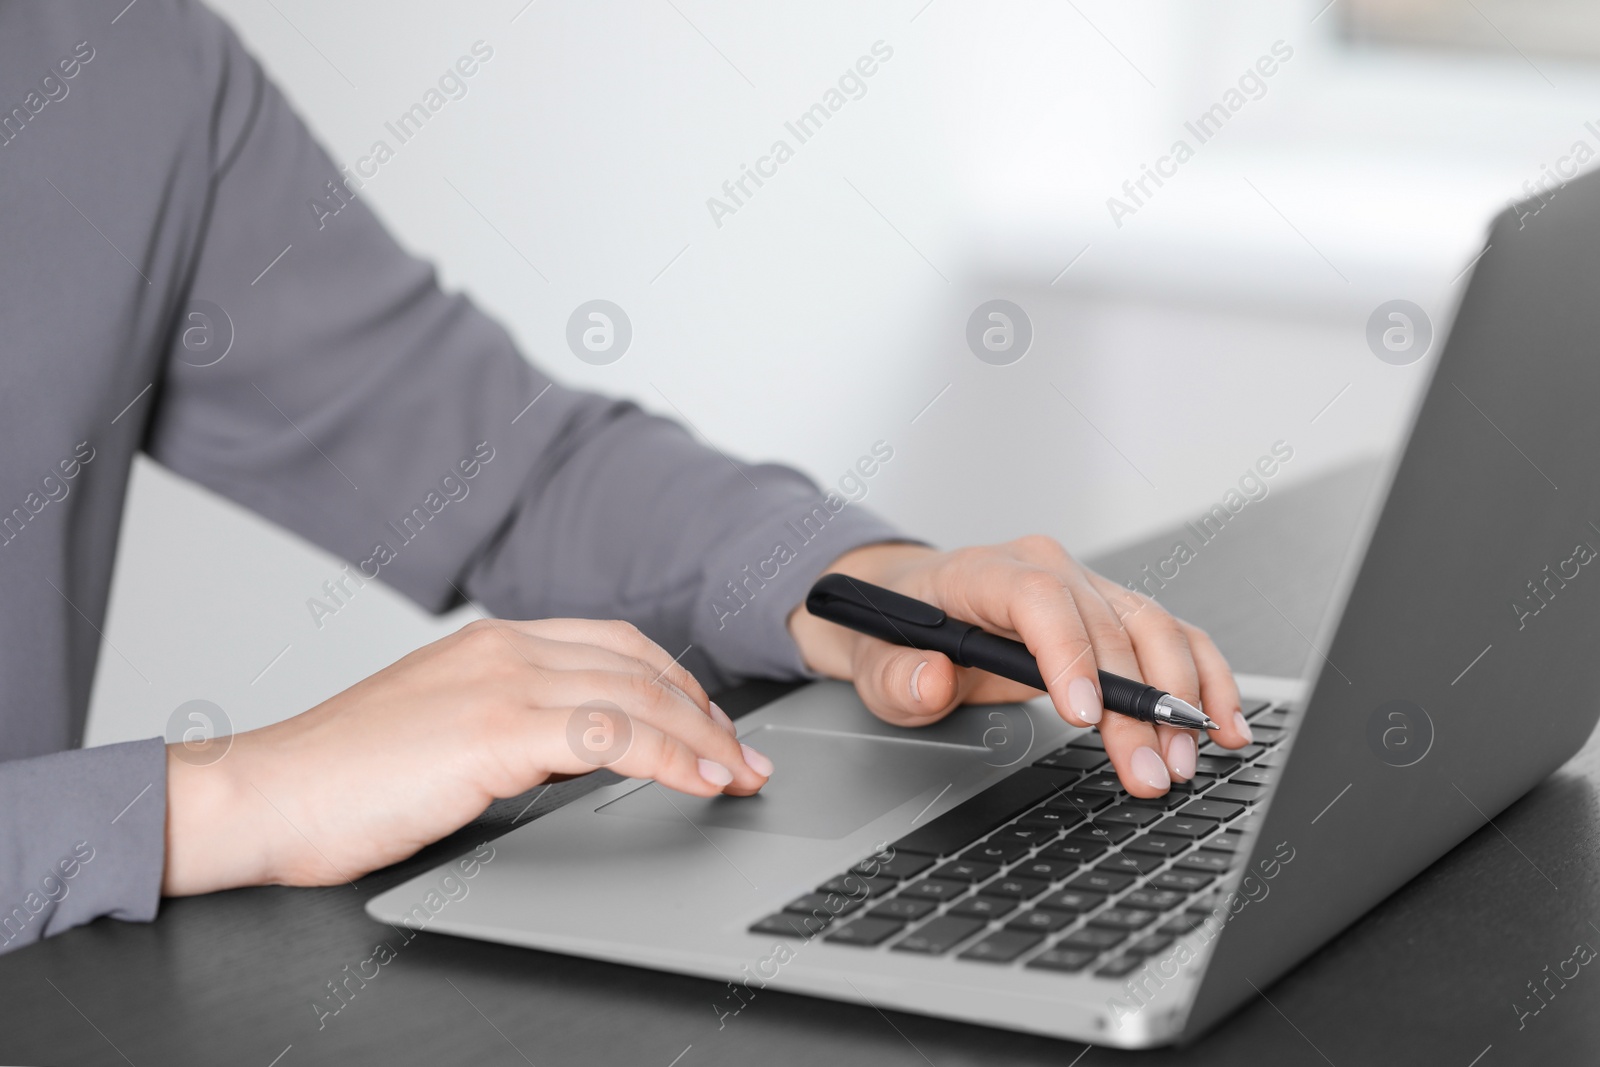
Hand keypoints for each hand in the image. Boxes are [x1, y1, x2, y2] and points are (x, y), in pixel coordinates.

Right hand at [162, 618, 771, 894]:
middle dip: (707, 712)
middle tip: (745, 755)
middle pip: (640, 666)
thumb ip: (519, 727)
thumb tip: (587, 752)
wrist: (266, 793)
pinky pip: (612, 736)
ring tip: (740, 773)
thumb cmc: (345, 777)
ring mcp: (502, 682)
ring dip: (705, 736)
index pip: (616, 645)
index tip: (713, 724)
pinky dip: (672, 756)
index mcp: (494, 642)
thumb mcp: (448, 732)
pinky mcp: (496, 729)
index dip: (678, 683)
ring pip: (638, 696)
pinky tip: (701, 780)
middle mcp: (505, 648)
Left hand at [788, 539, 1252, 796]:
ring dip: (1181, 696)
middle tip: (1151, 771)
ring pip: (1154, 629)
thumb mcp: (874, 660)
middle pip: (1107, 626)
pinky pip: (1173, 638)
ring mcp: (1088, 587)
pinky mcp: (1114, 613)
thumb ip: (896, 676)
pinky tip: (1224, 725)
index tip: (1087, 715)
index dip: (1069, 654)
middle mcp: (1047, 569)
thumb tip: (933, 680)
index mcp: (985, 572)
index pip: (1037, 600)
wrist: (909, 602)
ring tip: (1187, 759)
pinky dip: (1205, 680)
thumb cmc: (897, 632)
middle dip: (1137, 704)